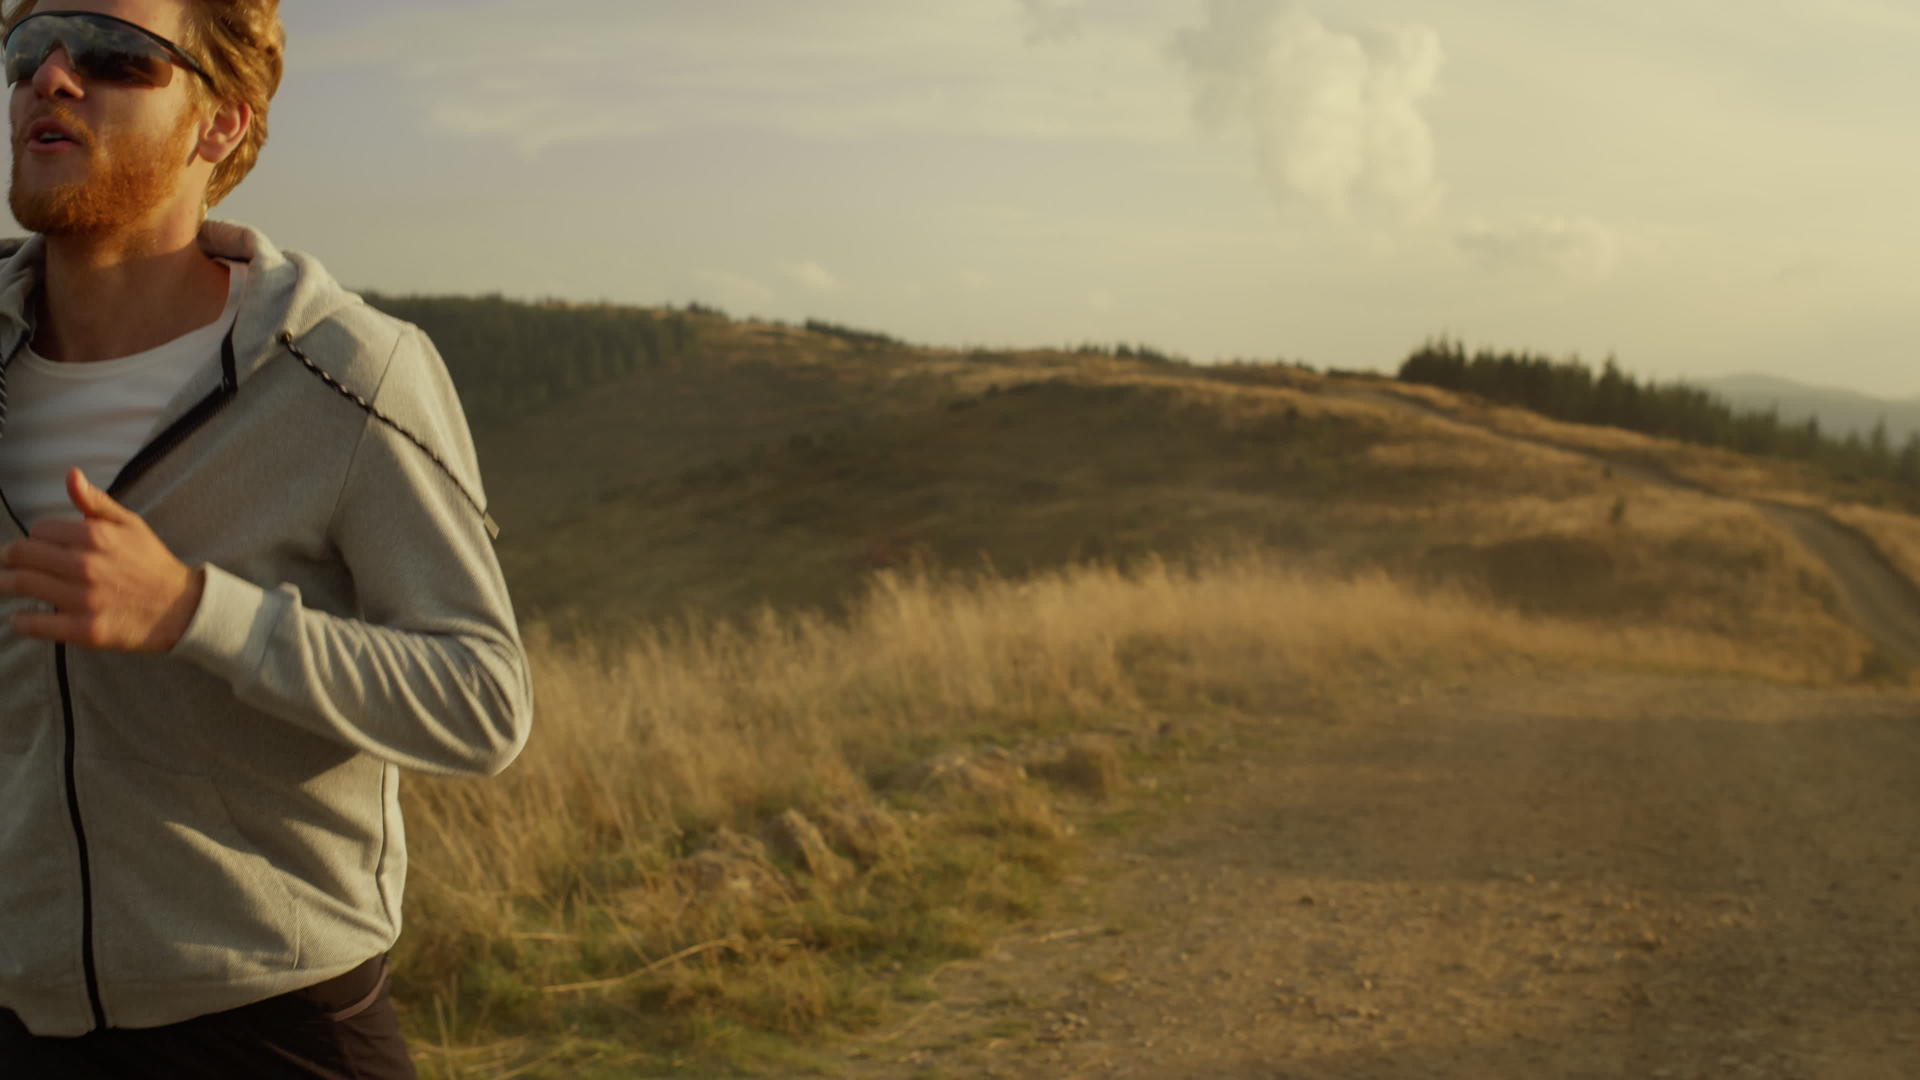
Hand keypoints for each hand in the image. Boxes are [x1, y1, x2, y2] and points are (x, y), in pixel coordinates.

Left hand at [0, 468, 204, 651]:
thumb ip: (96, 501)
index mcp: (95, 536)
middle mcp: (85, 565)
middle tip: (7, 564)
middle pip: (20, 555)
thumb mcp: (131, 524)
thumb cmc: (151, 563)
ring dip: (4, 584)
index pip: (39, 530)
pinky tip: (21, 617)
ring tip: (5, 585)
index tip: (37, 547)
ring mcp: (84, 599)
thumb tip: (71, 475)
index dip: (35, 537)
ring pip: (21, 584)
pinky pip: (36, 624)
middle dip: (8, 558)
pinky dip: (20, 621)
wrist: (181, 607)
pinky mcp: (85, 629)